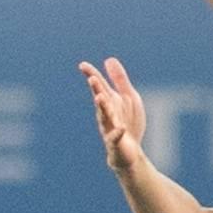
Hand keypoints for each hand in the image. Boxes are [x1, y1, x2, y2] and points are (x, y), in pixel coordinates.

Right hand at [82, 57, 150, 175]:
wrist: (130, 153)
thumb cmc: (128, 123)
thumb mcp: (128, 97)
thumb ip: (119, 79)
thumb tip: (108, 59)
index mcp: (110, 102)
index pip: (99, 86)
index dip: (91, 75)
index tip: (82, 65)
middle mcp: (106, 114)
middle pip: (101, 100)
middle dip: (97, 89)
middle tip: (92, 78)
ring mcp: (109, 128)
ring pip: (104, 117)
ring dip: (103, 107)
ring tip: (100, 97)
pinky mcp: (116, 143)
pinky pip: (115, 138)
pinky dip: (117, 133)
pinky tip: (121, 128)